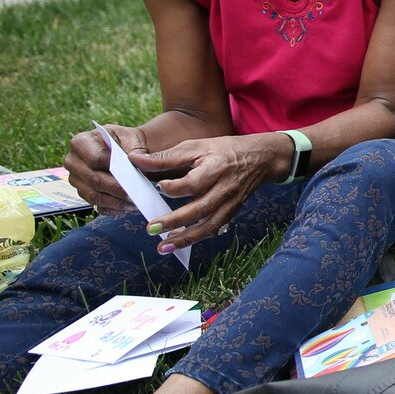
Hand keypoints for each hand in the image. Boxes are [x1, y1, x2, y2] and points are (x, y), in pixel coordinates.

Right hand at [63, 123, 148, 214]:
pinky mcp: (83, 193)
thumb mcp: (131, 138)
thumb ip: (134, 148)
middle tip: (135, 195)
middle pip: (93, 180)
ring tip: (134, 204)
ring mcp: (76, 179)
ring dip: (115, 202)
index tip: (131, 175)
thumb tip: (135, 159)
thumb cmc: (126, 142)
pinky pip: (96, 205)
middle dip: (116, 189)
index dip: (113, 168)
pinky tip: (127, 208)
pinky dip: (113, 208)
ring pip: (93, 196)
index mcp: (81, 142)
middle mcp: (73, 162)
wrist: (124, 150)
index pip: (95, 159)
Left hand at [129, 134, 284, 252]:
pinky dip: (197, 237)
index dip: (174, 187)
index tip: (158, 187)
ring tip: (163, 247)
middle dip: (175, 221)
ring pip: (209, 225)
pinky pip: (214, 228)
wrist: (260, 159)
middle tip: (151, 229)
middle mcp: (225, 189)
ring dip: (186, 238)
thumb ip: (165, 157)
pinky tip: (178, 242)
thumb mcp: (196, 146)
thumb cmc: (224, 150)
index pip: (194, 182)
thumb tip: (134, 160)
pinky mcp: (231, 212)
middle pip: (200, 208)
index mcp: (216, 168)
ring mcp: (230, 203)